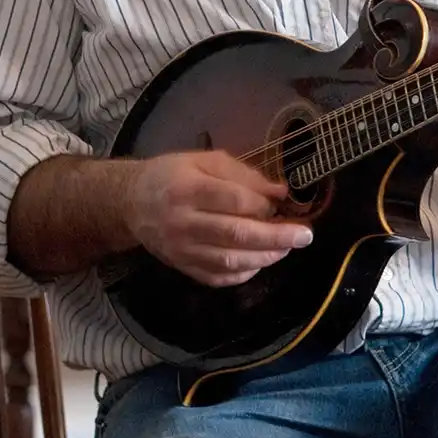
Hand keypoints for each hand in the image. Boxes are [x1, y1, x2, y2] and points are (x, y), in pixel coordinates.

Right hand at [124, 151, 313, 287]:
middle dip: (276, 236)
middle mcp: (182, 222)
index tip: (281, 202)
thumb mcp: (202, 160)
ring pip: (231, 261)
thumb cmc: (172, 175)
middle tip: (305, 236)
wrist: (132, 203)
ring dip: (266, 257)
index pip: (232, 199)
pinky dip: (245, 273)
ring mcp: (181, 249)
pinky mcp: (182, 267)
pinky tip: (260, 261)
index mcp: (187, 188)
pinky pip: (219, 277)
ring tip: (286, 248)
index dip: (262, 204)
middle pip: (236, 234)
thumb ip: (242, 173)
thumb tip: (279, 192)